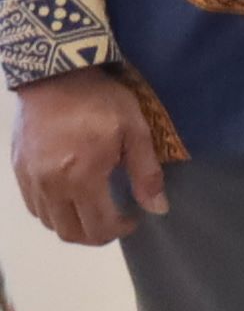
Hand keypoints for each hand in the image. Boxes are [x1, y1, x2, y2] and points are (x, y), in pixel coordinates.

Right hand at [11, 69, 165, 244]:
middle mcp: (50, 186)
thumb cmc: (101, 100)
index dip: (118, 231)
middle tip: (114, 219)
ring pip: (49, 222)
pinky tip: (70, 196)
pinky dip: (52, 211)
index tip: (133, 218)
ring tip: (93, 208)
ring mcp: (30, 179)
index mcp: (81, 178)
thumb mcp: (135, 131)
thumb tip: (158, 208)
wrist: (55, 75)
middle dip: (96, 234)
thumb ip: (146, 173)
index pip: (97, 227)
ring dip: (73, 224)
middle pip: (70, 233)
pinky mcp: (18, 169)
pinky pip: (33, 206)